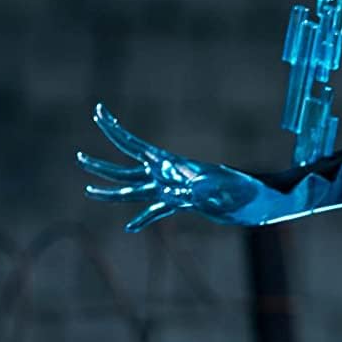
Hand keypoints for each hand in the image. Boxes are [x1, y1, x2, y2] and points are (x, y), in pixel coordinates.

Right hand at [79, 104, 275, 230]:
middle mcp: (170, 177)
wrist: (262, 200)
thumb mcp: (229, 188)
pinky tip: (129, 228)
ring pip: (135, 191)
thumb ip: (209, 189)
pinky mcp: (183, 205)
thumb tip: (191, 192)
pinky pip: (156, 212)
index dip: (116, 132)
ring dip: (112, 192)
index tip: (98, 113)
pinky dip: (142, 219)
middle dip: (103, 165)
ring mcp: (174, 191)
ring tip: (88, 191)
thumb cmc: (248, 191)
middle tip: (78, 157)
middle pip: (128, 170)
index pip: (137, 147)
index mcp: (175, 167)